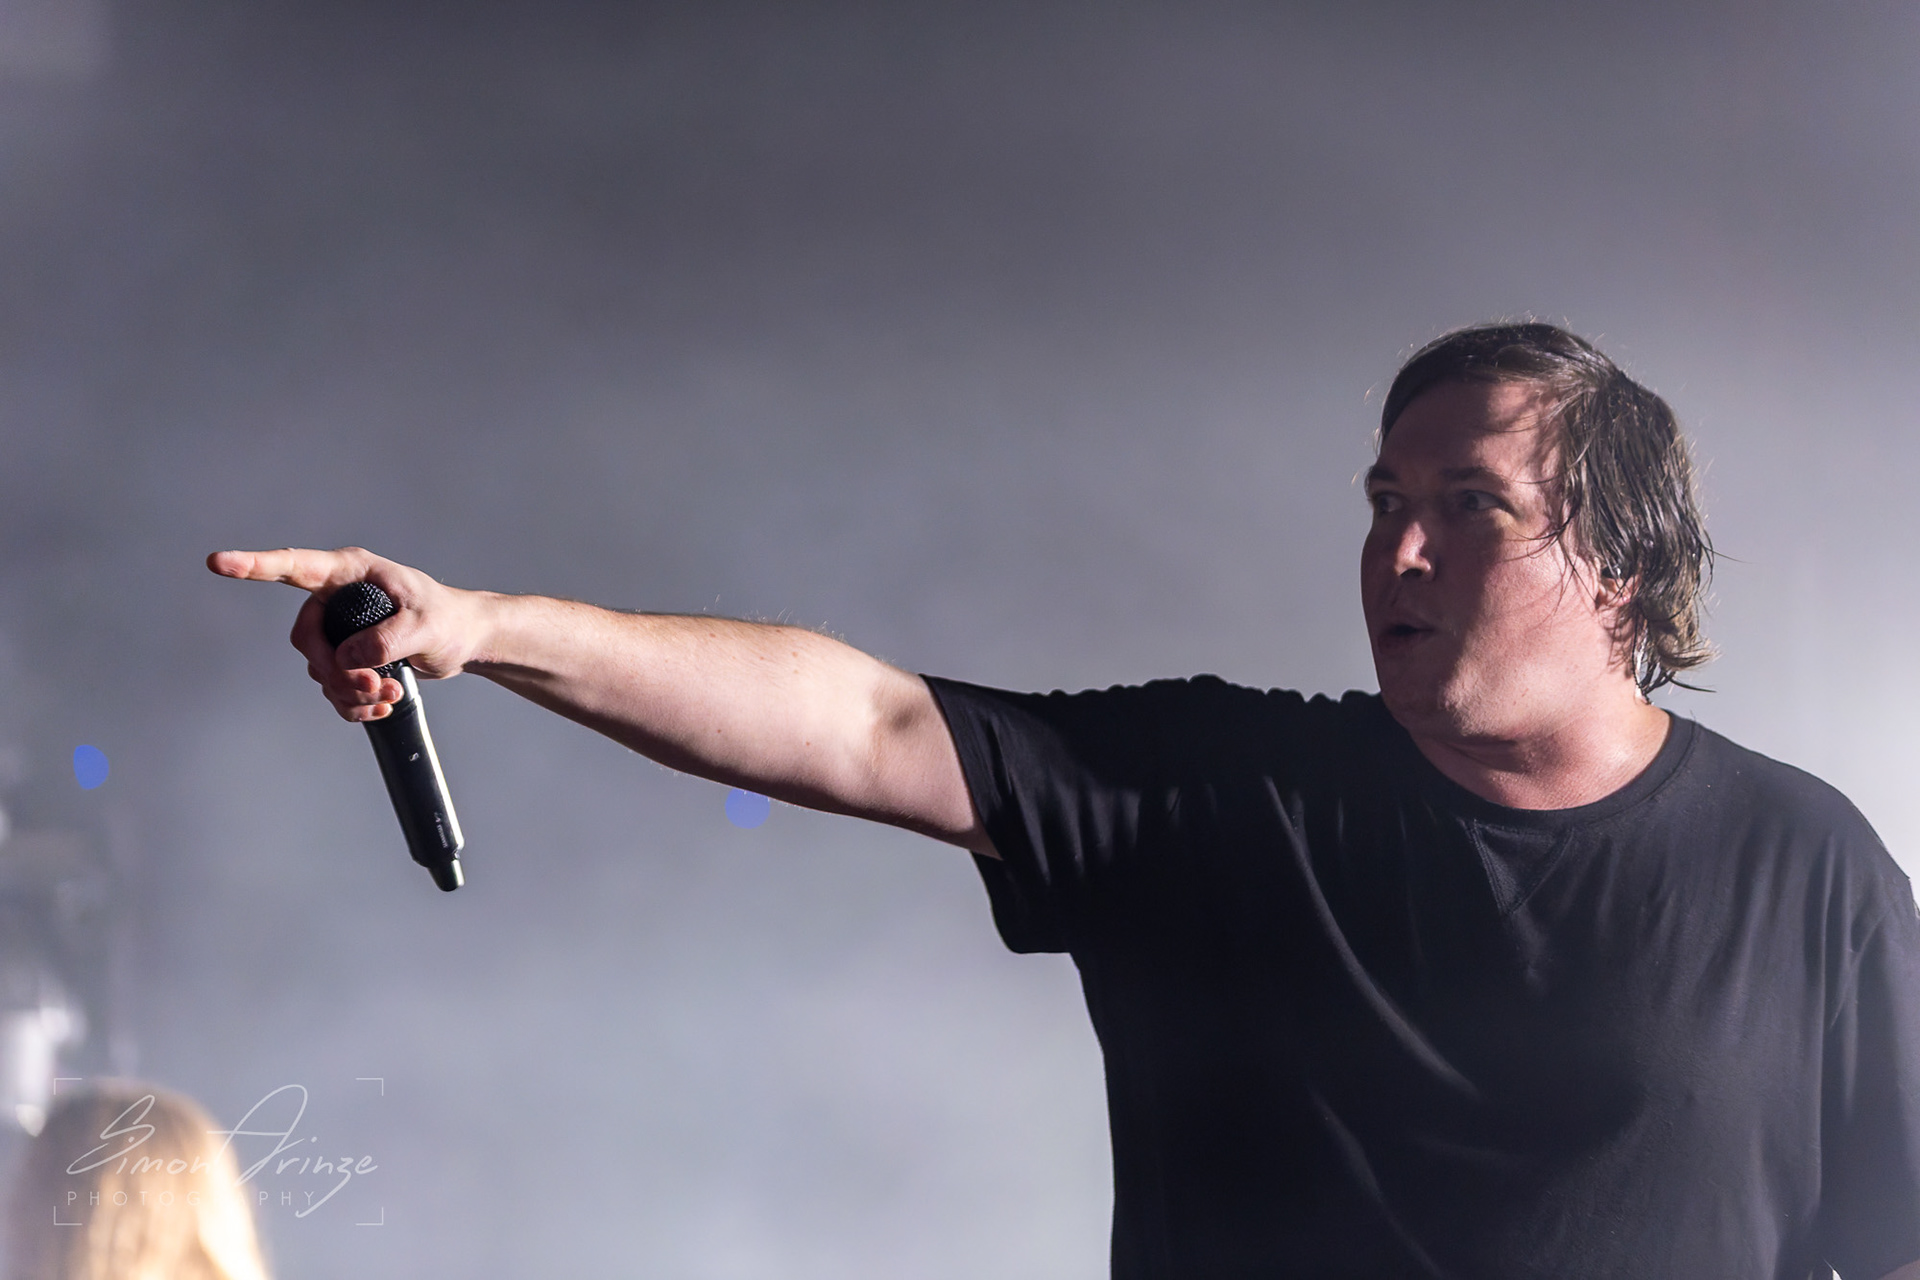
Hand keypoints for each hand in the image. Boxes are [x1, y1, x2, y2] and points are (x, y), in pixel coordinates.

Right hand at [206, 547, 483, 722]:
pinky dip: (354, 702)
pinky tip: (382, 705)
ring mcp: (340, 629)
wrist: (464, 639)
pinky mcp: (348, 656)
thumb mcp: (426, 625)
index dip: (255, 565)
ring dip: (349, 690)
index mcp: (352, 573)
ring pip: (319, 669)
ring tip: (390, 692)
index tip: (220, 563)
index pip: (295, 566)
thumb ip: (386, 639)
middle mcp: (338, 598)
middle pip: (306, 639)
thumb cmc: (449, 618)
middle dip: (333, 670)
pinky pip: (332, 686)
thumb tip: (348, 659)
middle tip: (370, 686)